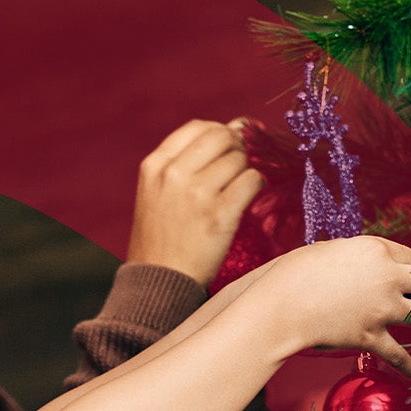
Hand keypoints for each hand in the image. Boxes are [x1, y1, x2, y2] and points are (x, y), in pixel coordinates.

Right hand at [124, 118, 264, 284]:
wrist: (158, 283)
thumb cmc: (161, 238)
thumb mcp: (155, 193)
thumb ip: (184, 162)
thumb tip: (236, 127)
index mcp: (155, 166)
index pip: (197, 127)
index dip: (219, 132)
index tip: (228, 146)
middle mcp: (174, 175)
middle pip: (222, 136)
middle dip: (236, 148)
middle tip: (237, 166)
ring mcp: (197, 194)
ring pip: (239, 159)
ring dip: (244, 171)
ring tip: (235, 191)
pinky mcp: (220, 215)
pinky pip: (252, 181)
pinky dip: (255, 186)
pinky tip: (246, 198)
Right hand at [255, 236, 410, 377]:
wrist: (280, 306)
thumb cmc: (295, 273)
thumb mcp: (328, 249)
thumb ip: (353, 254)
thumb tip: (359, 260)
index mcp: (377, 251)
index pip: (408, 254)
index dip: (401, 264)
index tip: (392, 270)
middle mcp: (387, 278)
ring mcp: (382, 310)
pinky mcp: (371, 337)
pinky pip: (400, 356)